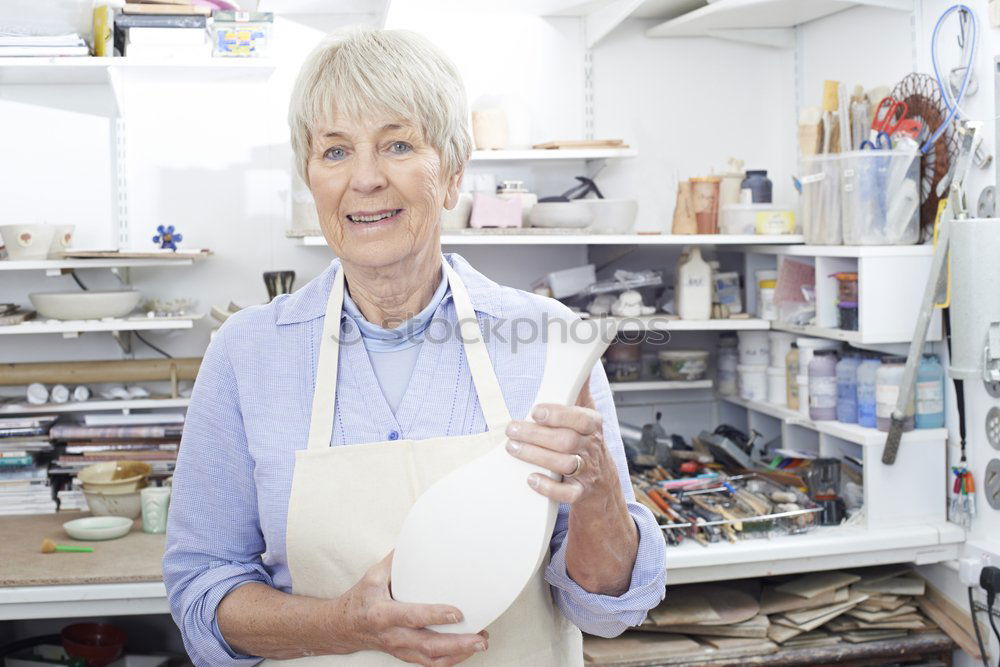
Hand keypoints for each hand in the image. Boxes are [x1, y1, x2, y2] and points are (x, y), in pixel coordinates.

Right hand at [337, 552, 488, 665]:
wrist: (344, 627)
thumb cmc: (362, 598)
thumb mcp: (373, 575)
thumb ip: (396, 559)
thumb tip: (418, 537)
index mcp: (383, 614)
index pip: (411, 617)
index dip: (435, 616)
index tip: (457, 613)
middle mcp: (392, 635)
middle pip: (428, 645)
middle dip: (457, 643)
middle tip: (481, 637)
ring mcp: (400, 649)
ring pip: (432, 658)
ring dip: (459, 653)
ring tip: (481, 642)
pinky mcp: (406, 656)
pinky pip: (430, 663)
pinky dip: (451, 659)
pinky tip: (467, 650)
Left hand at [503, 381, 617, 505]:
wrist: (601, 483)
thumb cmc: (586, 441)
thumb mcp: (586, 413)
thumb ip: (579, 390)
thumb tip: (580, 363)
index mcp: (593, 426)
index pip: (580, 419)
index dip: (559, 415)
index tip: (536, 411)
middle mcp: (591, 448)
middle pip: (566, 441)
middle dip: (536, 435)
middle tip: (511, 430)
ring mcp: (587, 472)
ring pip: (565, 465)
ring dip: (536, 456)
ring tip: (512, 448)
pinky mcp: (580, 493)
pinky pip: (568, 494)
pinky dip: (549, 488)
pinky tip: (531, 479)